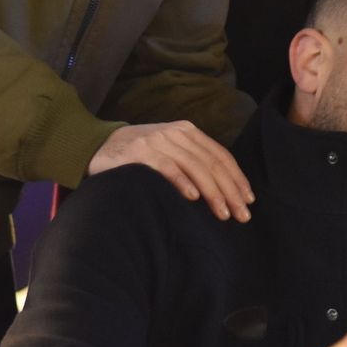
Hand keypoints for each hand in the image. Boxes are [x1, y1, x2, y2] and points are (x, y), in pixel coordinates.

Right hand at [87, 121, 253, 220]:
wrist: (98, 145)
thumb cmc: (140, 156)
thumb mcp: (170, 151)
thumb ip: (193, 162)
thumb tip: (225, 190)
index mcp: (188, 132)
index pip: (220, 156)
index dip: (237, 178)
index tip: (248, 200)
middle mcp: (176, 133)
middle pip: (211, 163)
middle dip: (230, 190)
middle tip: (241, 215)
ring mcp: (158, 141)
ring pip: (194, 166)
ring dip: (212, 192)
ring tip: (223, 213)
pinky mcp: (140, 152)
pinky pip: (166, 167)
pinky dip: (181, 182)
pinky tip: (193, 198)